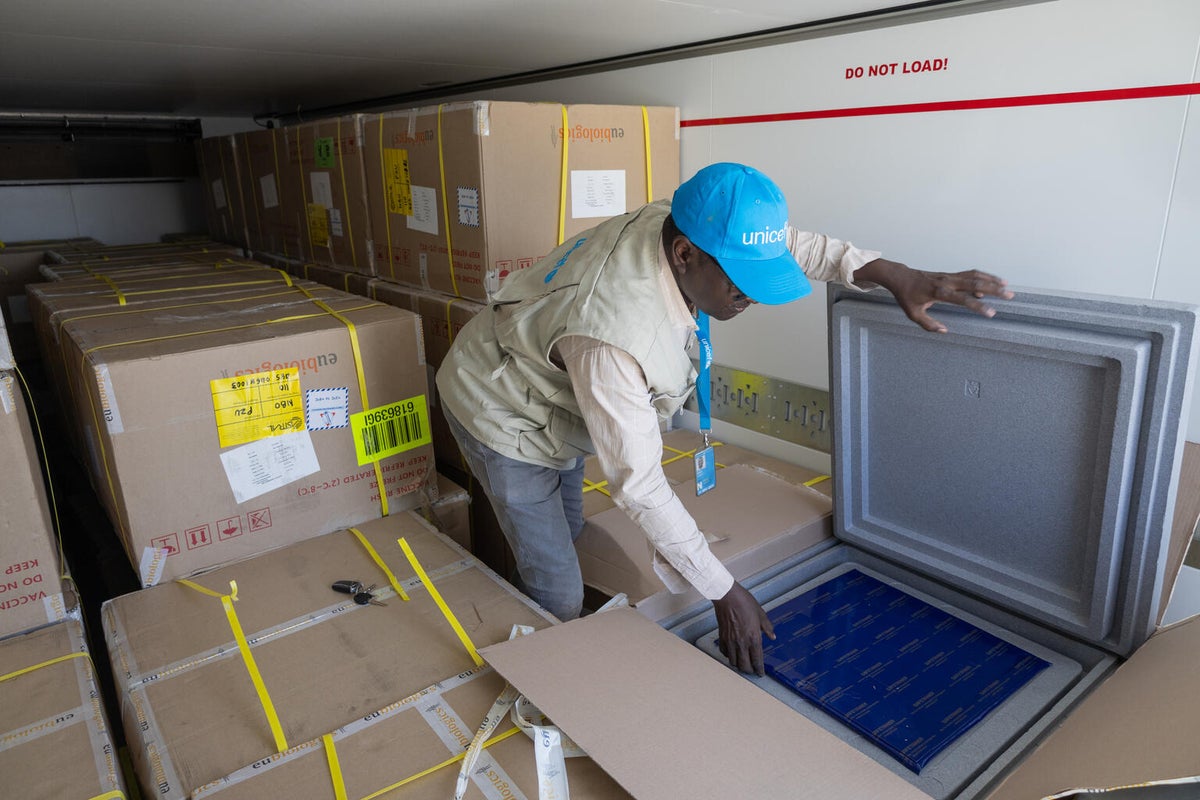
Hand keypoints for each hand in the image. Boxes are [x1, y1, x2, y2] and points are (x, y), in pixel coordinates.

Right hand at [712, 581, 774, 675]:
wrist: (727, 596)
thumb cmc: (744, 602)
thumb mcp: (760, 614)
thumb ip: (767, 627)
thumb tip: (772, 636)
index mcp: (753, 637)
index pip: (757, 660)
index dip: (759, 669)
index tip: (760, 673)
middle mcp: (741, 642)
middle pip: (744, 665)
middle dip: (749, 671)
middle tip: (752, 670)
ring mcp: (730, 641)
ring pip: (733, 661)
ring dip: (738, 665)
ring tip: (742, 663)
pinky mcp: (722, 637)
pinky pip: (724, 652)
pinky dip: (728, 655)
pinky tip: (732, 652)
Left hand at [853, 258, 1013, 332]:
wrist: (901, 277)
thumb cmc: (907, 296)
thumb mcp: (913, 313)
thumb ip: (928, 324)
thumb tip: (944, 331)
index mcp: (939, 292)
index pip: (962, 300)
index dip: (978, 306)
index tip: (991, 313)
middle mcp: (947, 282)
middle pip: (974, 284)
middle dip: (994, 289)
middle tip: (1010, 295)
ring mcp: (950, 277)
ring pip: (974, 276)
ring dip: (991, 280)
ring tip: (1007, 286)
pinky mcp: (951, 275)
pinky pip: (969, 274)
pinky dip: (982, 277)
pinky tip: (992, 283)